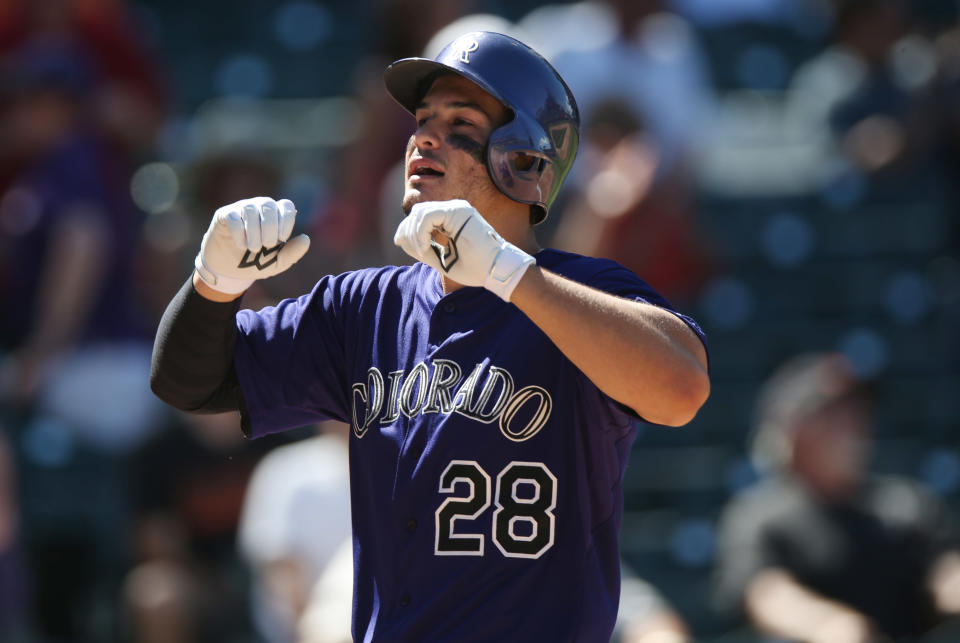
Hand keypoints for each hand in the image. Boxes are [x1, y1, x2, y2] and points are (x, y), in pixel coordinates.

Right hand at [195, 197, 309, 293]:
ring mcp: (242, 209)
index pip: (286, 206)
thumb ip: (292, 253)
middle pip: (268, 204)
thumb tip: (306, 239)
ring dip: (254, 231)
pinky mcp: (225, 215)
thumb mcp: (277, 263)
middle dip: (270, 226)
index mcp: (276, 216)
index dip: (287, 220)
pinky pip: (233, 217)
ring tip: (254, 248)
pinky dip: (239, 233)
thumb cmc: (256, 262)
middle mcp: (260, 208)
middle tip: (267, 245)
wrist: (230, 271)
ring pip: (250, 209)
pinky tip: (241, 246)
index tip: (282, 239)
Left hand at [393, 199, 533, 300]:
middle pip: (417, 211)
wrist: (496, 271)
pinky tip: (424, 248)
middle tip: (413, 251)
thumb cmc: (473, 268)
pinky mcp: (459, 211)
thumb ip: (421, 247)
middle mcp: (453, 209)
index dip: (406, 230)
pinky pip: (429, 216)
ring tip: (420, 252)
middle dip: (407, 231)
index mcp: (450, 218)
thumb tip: (399, 238)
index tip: (404, 246)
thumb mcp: (440, 258)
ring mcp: (457, 208)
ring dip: (414, 233)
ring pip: (420, 212)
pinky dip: (421, 232)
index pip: (420, 216)